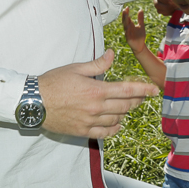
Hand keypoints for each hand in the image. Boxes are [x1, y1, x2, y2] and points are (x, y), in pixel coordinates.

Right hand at [39, 49, 157, 138]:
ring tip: (127, 106)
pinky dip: (114, 128)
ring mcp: (90, 121)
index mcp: (96, 90)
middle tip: (141, 95)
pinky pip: (105, 133)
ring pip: (117, 119)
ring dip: (125, 112)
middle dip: (137, 100)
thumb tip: (112, 54)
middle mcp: (96, 108)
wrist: (34, 102)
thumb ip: (97, 64)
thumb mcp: (76, 68)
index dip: (143, 90)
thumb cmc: (53, 83)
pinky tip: (117, 123)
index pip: (127, 90)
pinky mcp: (83, 131)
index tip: (154, 90)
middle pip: (125, 105)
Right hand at [121, 8, 148, 53]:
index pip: (127, 18)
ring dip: (126, 22)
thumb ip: (140, 18)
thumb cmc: (139, 36)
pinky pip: (127, 34)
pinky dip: (127, 30)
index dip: (126, 13)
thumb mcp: (141, 25)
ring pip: (126, 27)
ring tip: (127, 16)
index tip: (127, 7)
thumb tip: (140, 9)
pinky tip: (128, 26)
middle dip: (124, 16)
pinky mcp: (129, 39)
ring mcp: (127, 34)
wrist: (140, 46)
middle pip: (125, 21)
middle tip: (124, 10)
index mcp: (130, 25)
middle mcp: (127, 29)